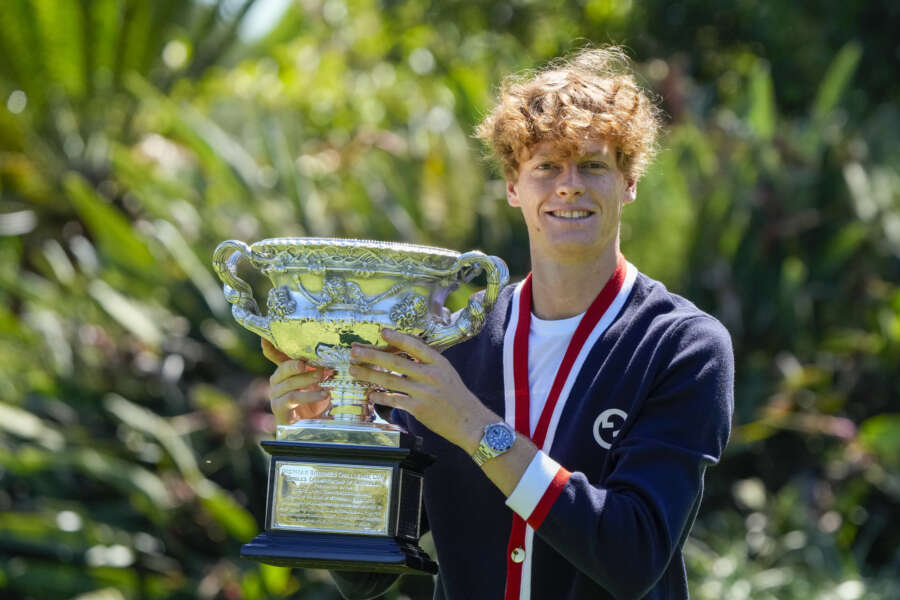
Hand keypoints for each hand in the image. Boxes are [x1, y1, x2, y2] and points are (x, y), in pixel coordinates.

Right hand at [262, 338, 330, 424]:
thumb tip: (330, 356)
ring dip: (308, 380)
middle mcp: (276, 381)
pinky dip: (310, 396)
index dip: (269, 345)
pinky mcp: (279, 408)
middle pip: (283, 369)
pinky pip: (293, 398)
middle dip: (299, 365)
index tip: (266, 337)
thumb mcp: (316, 381)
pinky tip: (323, 394)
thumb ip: (317, 368)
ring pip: (290, 383)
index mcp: (284, 371)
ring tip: (324, 377)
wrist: (309, 425)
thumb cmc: (313, 399)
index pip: (274, 355)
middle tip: (317, 364)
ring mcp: (276, 395)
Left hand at [348, 329, 495, 453]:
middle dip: (372, 355)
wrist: (469, 421)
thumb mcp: (447, 372)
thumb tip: (405, 355)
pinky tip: (370, 394)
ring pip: (390, 380)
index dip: (397, 338)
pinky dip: (380, 396)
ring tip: (354, 370)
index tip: (381, 332)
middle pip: (395, 362)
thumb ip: (428, 363)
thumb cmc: (457, 397)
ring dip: (369, 374)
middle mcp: (430, 375)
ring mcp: (423, 392)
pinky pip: (394, 400)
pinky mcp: (418, 408)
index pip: (415, 345)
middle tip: (355, 351)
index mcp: (438, 362)